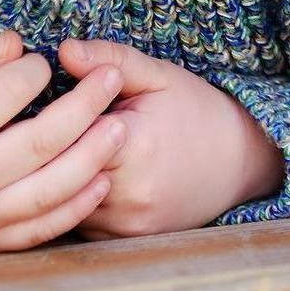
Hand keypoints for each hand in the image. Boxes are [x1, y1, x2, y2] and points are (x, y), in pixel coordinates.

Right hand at [0, 30, 124, 254]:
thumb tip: (19, 44)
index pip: (10, 93)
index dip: (36, 69)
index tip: (44, 61)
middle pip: (44, 140)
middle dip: (88, 104)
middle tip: (114, 77)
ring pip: (52, 190)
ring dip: (94, 157)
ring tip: (120, 126)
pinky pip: (39, 230)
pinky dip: (76, 208)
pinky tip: (102, 180)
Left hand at [59, 39, 283, 238]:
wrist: (239, 162)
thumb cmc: (196, 111)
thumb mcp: (159, 76)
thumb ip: (112, 59)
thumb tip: (64, 49)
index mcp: (134, 145)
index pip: (64, 133)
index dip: (57, 118)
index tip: (57, 104)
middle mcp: (128, 193)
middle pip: (58, 171)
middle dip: (51, 150)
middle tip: (52, 129)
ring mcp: (125, 223)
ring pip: (62, 200)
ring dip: (58, 177)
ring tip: (72, 150)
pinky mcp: (122, 241)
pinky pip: (77, 221)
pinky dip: (74, 200)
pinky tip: (87, 177)